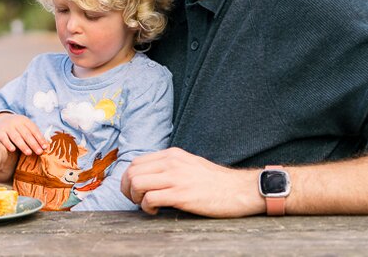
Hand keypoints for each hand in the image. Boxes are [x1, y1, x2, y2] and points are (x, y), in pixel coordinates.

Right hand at [0, 112, 49, 154]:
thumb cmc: (17, 127)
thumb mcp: (25, 126)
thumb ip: (34, 134)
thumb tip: (45, 145)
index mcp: (25, 121)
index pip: (34, 130)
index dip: (40, 138)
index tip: (45, 147)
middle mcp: (16, 122)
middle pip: (26, 134)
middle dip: (33, 143)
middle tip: (39, 152)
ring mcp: (7, 127)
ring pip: (16, 137)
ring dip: (23, 145)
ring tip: (29, 153)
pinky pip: (4, 139)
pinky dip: (8, 144)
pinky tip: (13, 150)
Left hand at [120, 148, 262, 217]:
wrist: (239, 189)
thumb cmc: (215, 181)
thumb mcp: (189, 164)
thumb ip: (170, 166)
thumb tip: (150, 176)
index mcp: (172, 155)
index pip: (136, 162)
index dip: (129, 178)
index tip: (134, 190)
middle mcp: (171, 163)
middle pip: (132, 172)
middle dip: (128, 189)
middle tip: (136, 200)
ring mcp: (176, 178)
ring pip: (137, 183)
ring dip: (136, 198)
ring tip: (146, 205)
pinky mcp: (181, 195)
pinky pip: (150, 199)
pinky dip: (147, 208)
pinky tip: (156, 211)